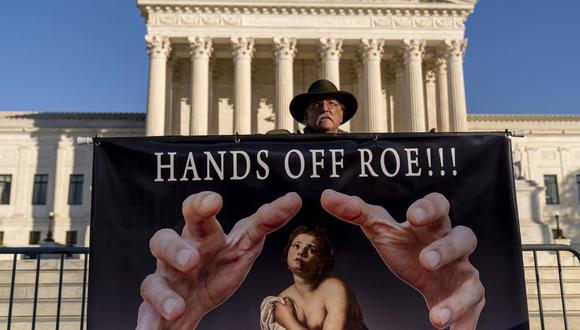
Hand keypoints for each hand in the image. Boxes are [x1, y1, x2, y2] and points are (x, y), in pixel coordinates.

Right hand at [136, 191, 301, 328]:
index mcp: (201, 238)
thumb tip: (294, 199)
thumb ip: (267, 221)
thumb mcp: (246, 244)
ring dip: (163, 294)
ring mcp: (165, 283)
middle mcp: (177, 256)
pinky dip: (145, 327)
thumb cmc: (219, 265)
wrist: (194, 302)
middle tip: (192, 260)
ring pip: (151, 281)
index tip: (214, 201)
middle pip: (163, 241)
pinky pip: (146, 317)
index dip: (202, 205)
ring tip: (177, 307)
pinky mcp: (155, 310)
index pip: (196, 214)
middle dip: (174, 248)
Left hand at [274, 297, 305, 329]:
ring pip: (275, 312)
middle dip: (278, 307)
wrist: (290, 322)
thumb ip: (288, 299)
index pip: (275, 301)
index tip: (280, 302)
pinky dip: (279, 316)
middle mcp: (275, 310)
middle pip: (275, 307)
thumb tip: (286, 298)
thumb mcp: (290, 304)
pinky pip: (277, 317)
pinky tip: (283, 317)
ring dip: (278, 312)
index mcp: (278, 305)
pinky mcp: (277, 320)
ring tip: (283, 312)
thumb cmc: (290, 313)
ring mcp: (275, 316)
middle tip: (283, 307)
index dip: (278, 301)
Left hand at [321, 189, 484, 329]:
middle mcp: (453, 244)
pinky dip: (465, 323)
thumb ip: (355, 212)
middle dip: (445, 249)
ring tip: (437, 317)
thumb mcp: (379, 229)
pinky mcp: (467, 295)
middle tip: (424, 262)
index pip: (439, 205)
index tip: (413, 215)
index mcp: (432, 223)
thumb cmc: (404, 244)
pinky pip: (474, 309)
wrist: (423, 270)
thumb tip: (326, 196)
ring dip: (459, 299)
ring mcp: (463, 271)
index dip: (430, 207)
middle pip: (464, 238)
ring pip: (473, 280)